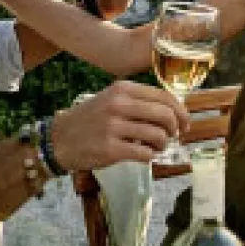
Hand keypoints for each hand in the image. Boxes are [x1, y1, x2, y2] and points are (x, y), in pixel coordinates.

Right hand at [50, 80, 188, 169]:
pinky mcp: (110, 149)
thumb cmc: (91, 119)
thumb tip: (174, 113)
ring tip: (156, 147)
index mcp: (123, 89)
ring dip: (163, 145)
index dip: (180, 111)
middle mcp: (119, 104)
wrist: (59, 139)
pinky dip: (151, 156)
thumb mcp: (112, 99)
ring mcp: (113, 127)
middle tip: (172, 137)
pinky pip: (145, 154)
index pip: (164, 96)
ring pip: (157, 135)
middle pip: (165, 115)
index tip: (185, 123)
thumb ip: (139, 102)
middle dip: (175, 129)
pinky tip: (145, 155)